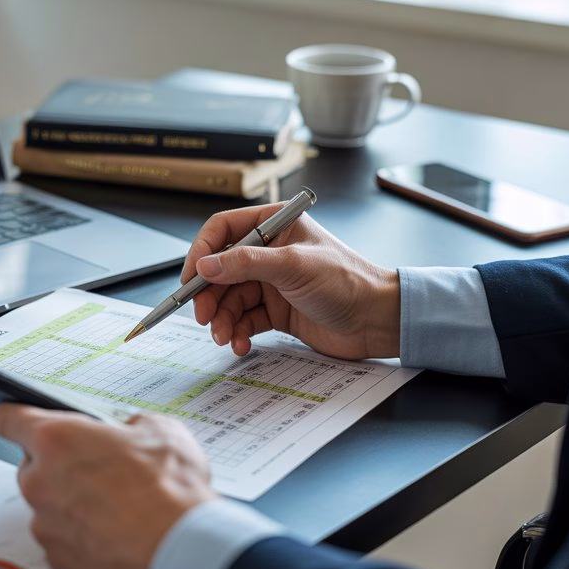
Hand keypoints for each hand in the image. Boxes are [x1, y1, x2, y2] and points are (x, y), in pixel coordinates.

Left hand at [0, 405, 217, 568]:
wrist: (179, 549)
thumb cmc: (168, 491)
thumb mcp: (160, 430)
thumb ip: (130, 424)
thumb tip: (131, 429)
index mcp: (55, 439)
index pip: (8, 418)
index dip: (12, 414)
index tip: (12, 416)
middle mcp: (40, 480)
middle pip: (32, 463)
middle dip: (58, 462)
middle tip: (97, 466)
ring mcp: (45, 521)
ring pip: (47, 501)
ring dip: (69, 498)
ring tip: (113, 501)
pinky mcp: (57, 555)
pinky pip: (60, 534)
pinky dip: (78, 531)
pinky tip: (111, 527)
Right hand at [182, 205, 400, 359]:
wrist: (378, 321)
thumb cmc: (349, 282)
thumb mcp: (293, 266)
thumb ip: (246, 264)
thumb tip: (206, 266)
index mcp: (274, 225)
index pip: (223, 230)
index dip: (202, 252)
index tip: (190, 278)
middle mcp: (269, 252)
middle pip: (221, 269)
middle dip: (209, 295)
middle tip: (203, 316)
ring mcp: (272, 282)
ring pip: (230, 298)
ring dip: (222, 318)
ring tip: (224, 336)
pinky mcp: (276, 310)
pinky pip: (244, 319)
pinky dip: (237, 332)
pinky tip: (240, 343)